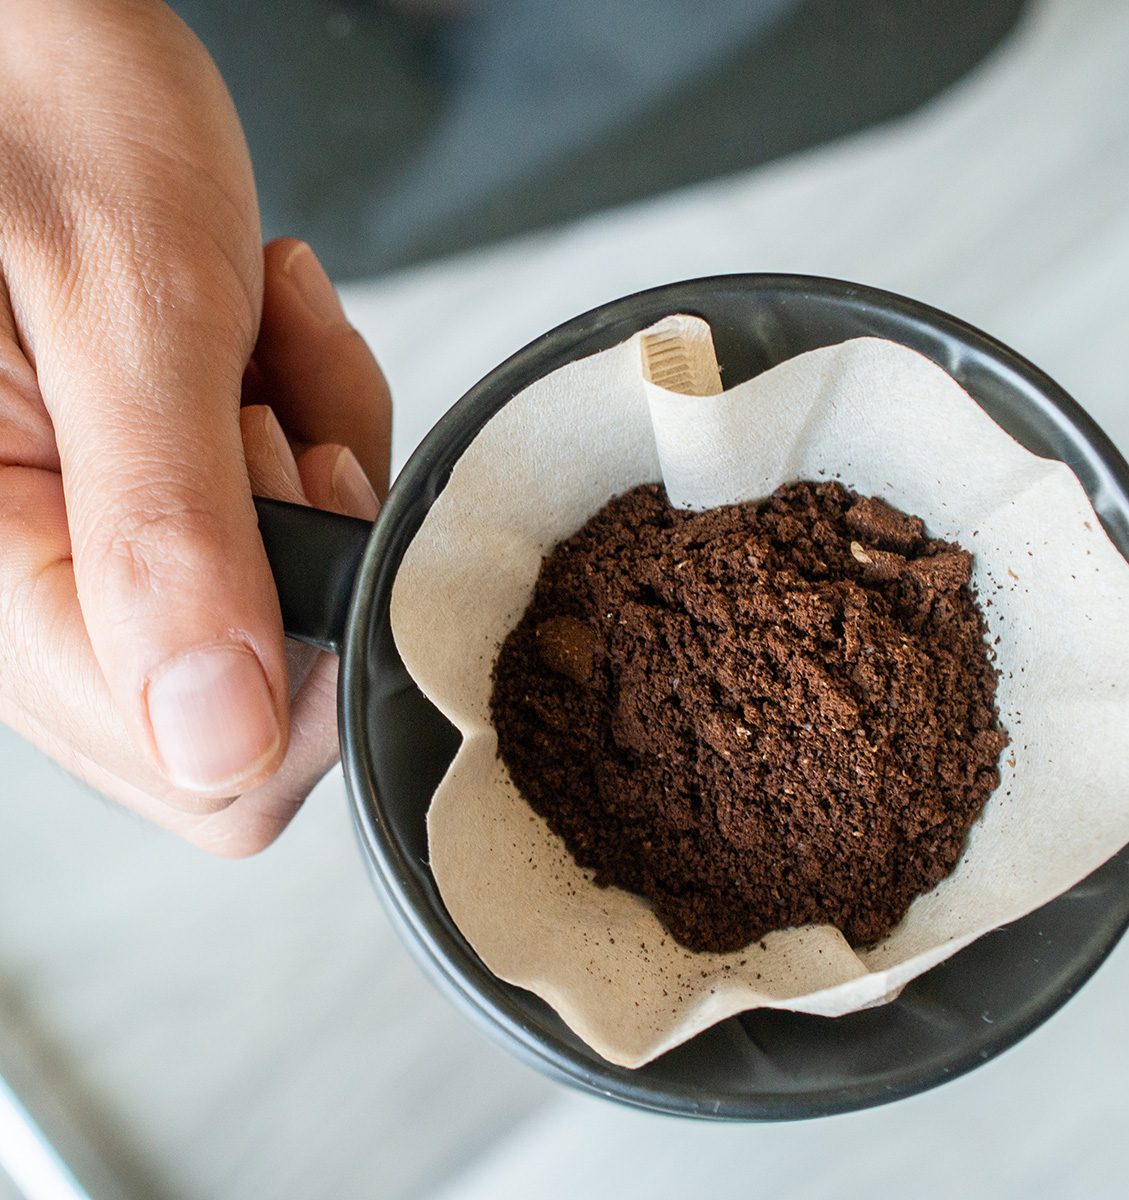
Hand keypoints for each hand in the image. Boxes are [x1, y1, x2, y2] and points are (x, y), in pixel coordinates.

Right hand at [0, 1, 391, 853]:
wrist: (31, 30)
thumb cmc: (37, 98)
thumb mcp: (127, 305)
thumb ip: (169, 532)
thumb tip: (221, 741)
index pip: (191, 763)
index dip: (306, 664)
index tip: (302, 492)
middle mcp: (33, 584)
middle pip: (247, 714)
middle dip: (310, 565)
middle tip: (274, 417)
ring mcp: (91, 551)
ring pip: (283, 620)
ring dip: (314, 482)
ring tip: (257, 348)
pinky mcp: (142, 505)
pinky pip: (281, 539)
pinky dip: (310, 442)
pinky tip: (264, 346)